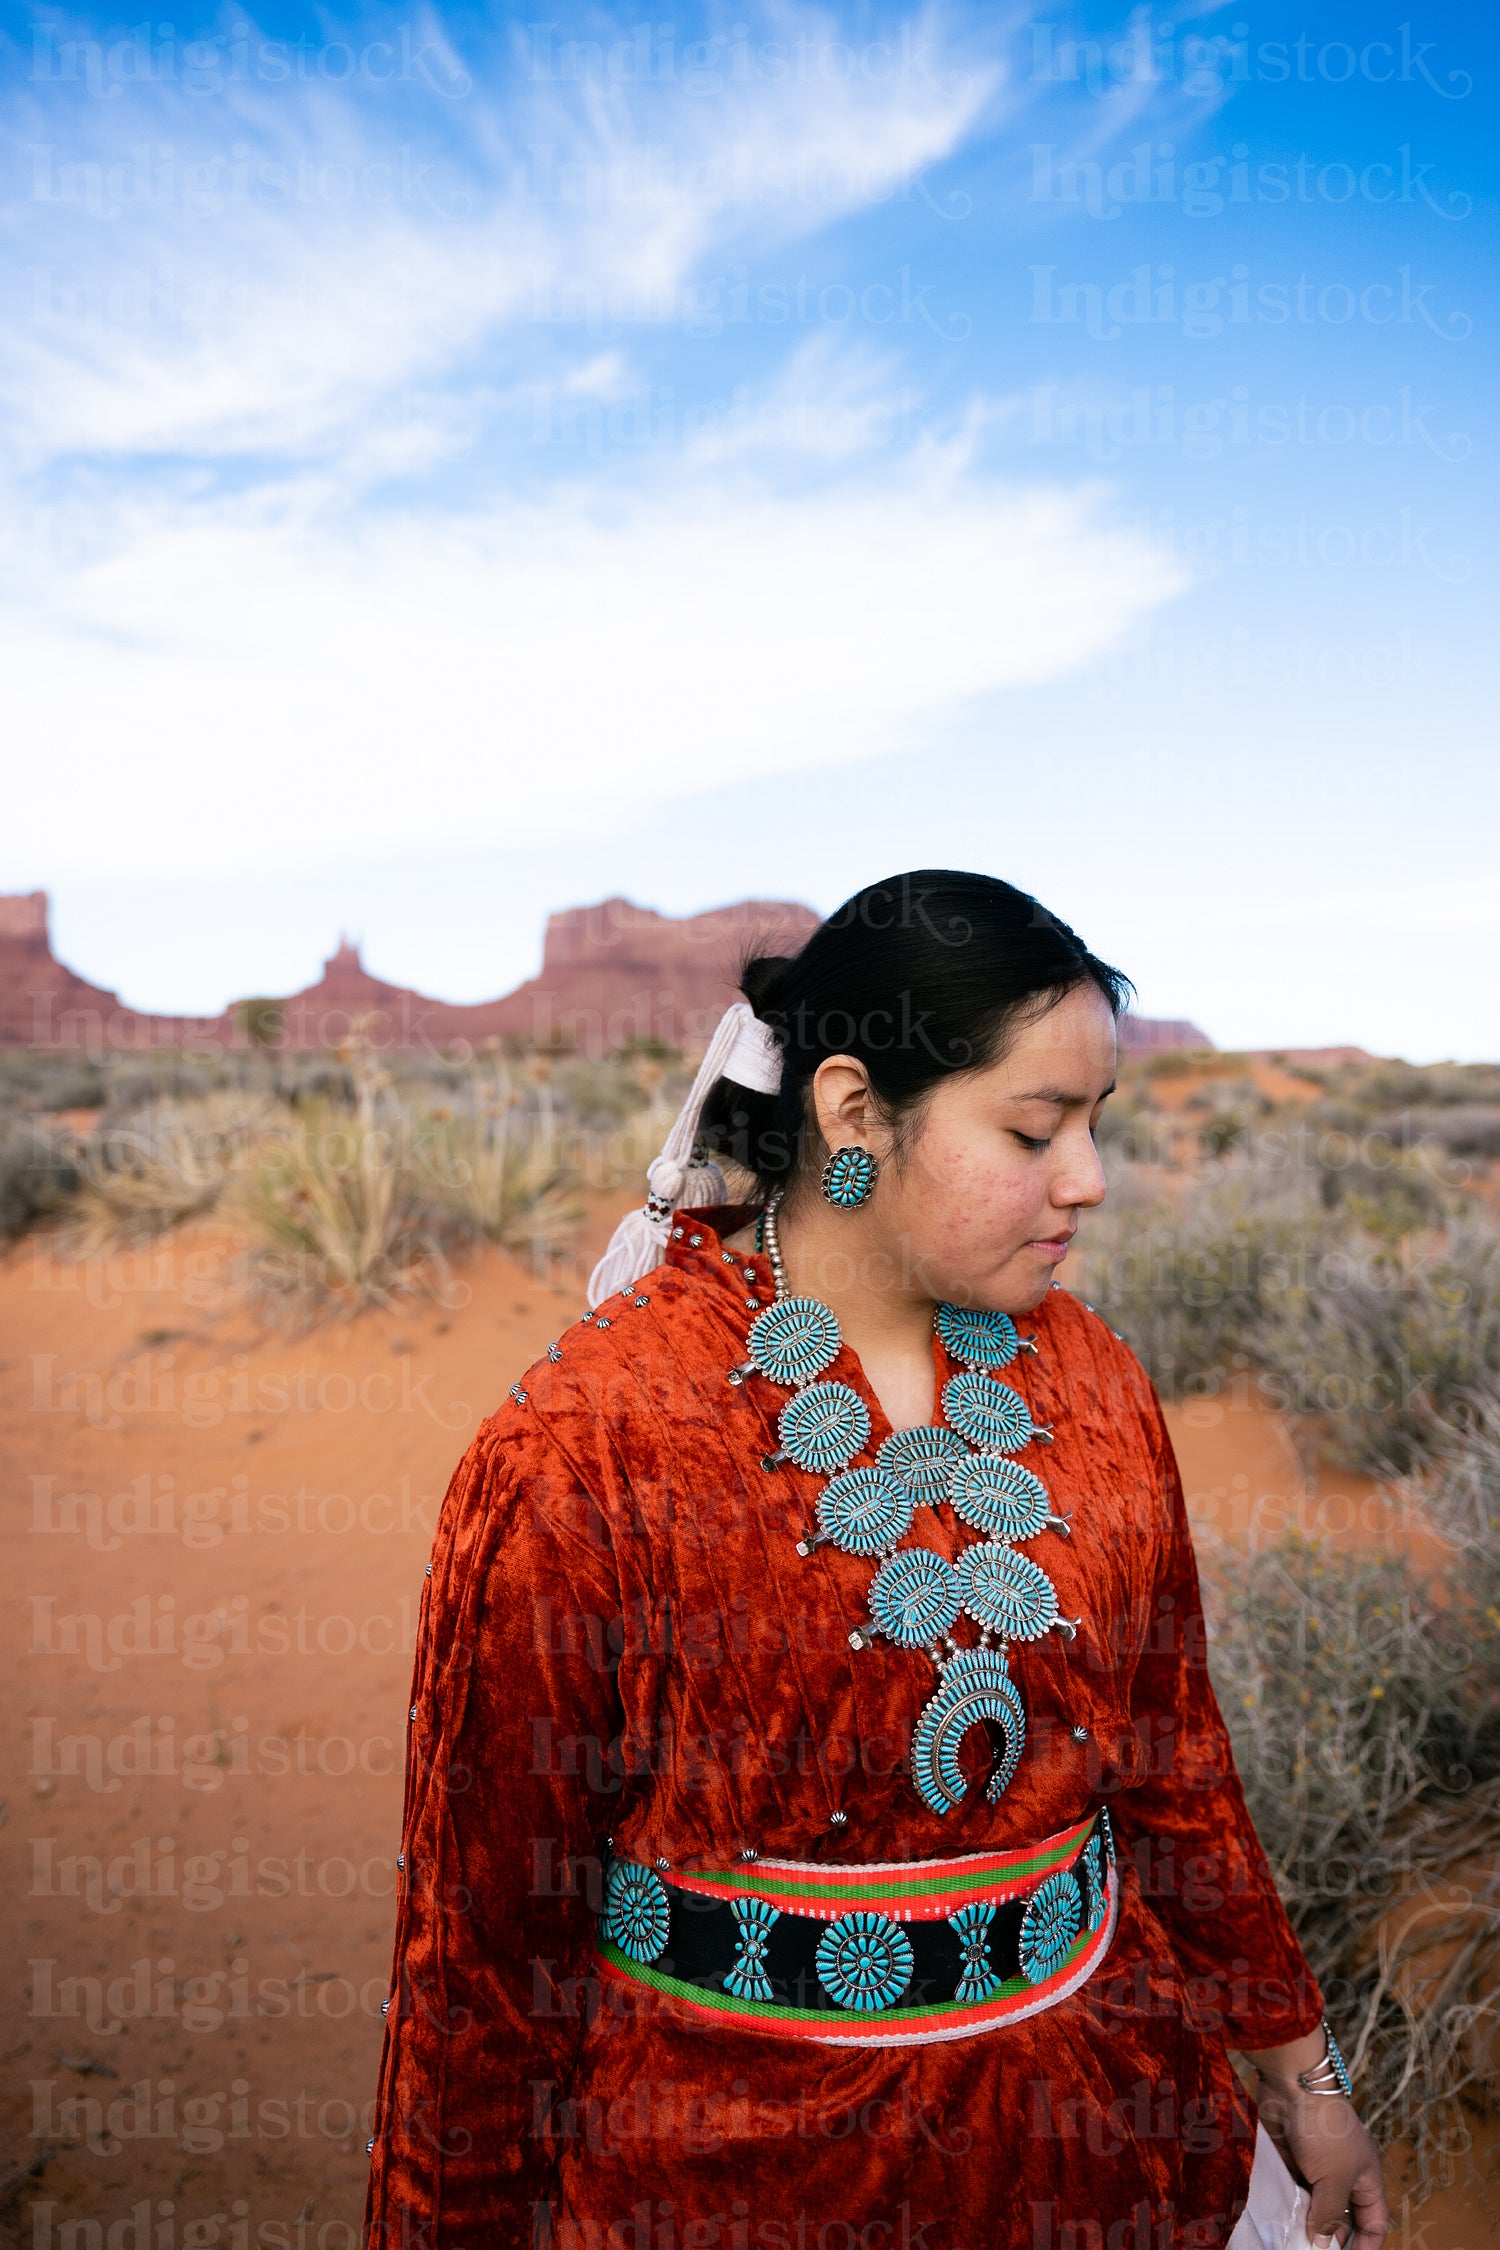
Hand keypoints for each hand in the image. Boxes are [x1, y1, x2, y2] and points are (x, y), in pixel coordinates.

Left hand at [1251, 2076, 1388, 2248]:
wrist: (1291, 2086)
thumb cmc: (1324, 2130)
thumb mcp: (1334, 2178)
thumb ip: (1328, 2214)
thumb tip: (1322, 2245)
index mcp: (1366, 2180)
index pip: (1373, 2223)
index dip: (1366, 2246)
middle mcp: (1344, 2176)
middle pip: (1342, 2219)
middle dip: (1330, 2239)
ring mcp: (1317, 2168)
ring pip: (1315, 2208)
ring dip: (1306, 2225)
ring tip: (1292, 2242)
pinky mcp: (1293, 2160)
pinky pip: (1294, 2193)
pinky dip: (1289, 2208)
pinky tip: (1279, 2222)